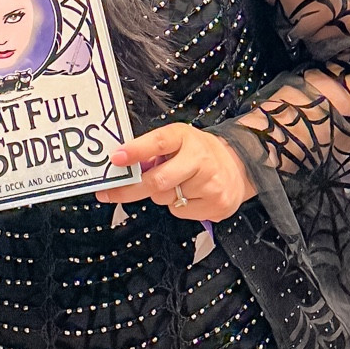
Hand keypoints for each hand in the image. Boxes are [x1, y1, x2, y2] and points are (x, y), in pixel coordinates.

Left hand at [95, 122, 256, 223]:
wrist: (238, 166)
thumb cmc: (198, 153)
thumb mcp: (177, 142)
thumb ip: (151, 152)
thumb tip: (121, 167)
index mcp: (185, 136)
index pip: (159, 142)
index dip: (136, 151)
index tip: (116, 159)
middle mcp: (200, 158)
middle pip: (158, 181)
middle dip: (131, 189)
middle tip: (110, 193)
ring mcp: (210, 183)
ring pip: (166, 199)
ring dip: (160, 195)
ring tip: (175, 184)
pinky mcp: (216, 205)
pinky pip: (180, 212)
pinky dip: (177, 206)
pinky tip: (189, 195)